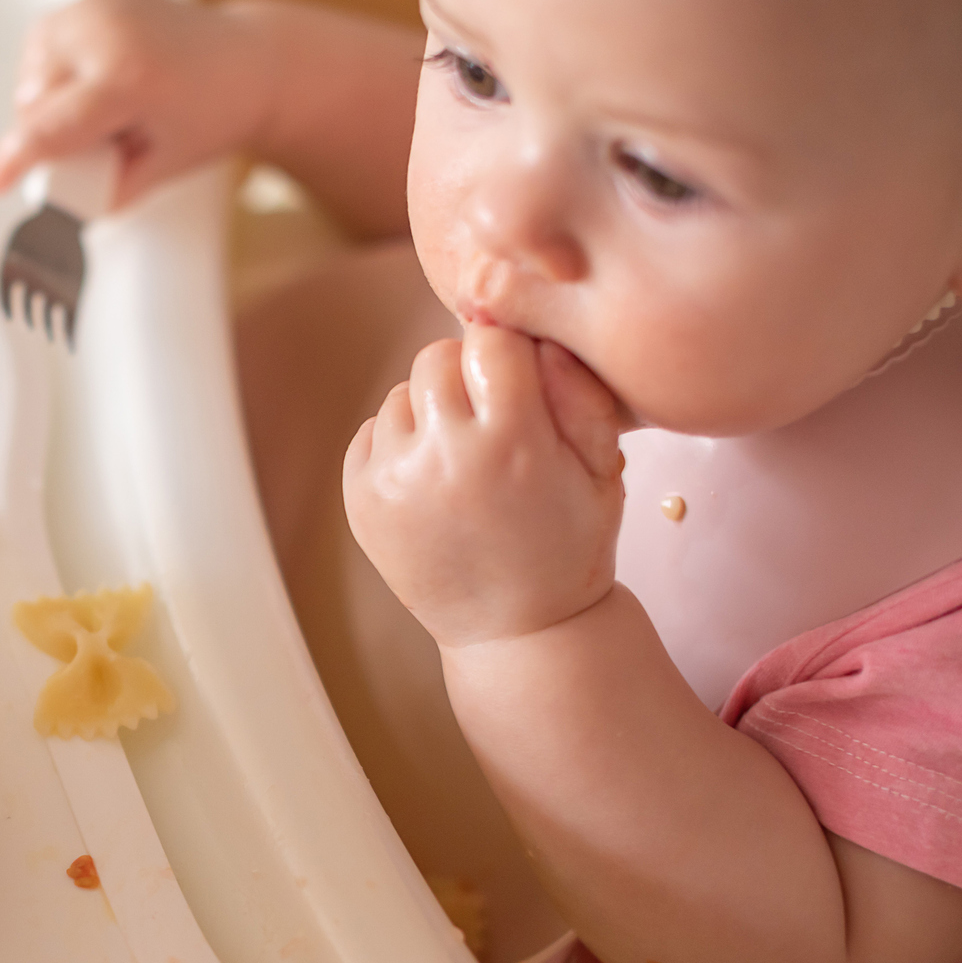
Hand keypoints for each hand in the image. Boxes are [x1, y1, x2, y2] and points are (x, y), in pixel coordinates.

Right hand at [0, 0, 278, 208]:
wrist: (248, 62)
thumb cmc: (214, 112)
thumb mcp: (163, 169)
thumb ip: (107, 192)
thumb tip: (62, 209)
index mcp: (129, 78)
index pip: (52, 125)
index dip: (16, 159)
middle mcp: (108, 33)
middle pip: (35, 100)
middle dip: (50, 131)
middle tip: (106, 141)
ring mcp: (100, 9)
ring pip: (31, 71)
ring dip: (47, 100)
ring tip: (102, 110)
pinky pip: (43, 44)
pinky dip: (53, 70)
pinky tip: (91, 81)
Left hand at [343, 327, 627, 648]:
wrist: (516, 630)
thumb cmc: (569, 544)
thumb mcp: (602, 469)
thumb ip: (579, 392)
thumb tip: (536, 332)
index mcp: (510, 443)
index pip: (491, 341)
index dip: (509, 355)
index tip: (519, 379)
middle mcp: (442, 458)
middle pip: (436, 357)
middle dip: (465, 374)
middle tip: (491, 416)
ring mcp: (393, 481)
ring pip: (402, 394)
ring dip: (430, 411)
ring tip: (463, 458)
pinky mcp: (359, 501)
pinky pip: (372, 433)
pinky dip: (400, 444)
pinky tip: (434, 480)